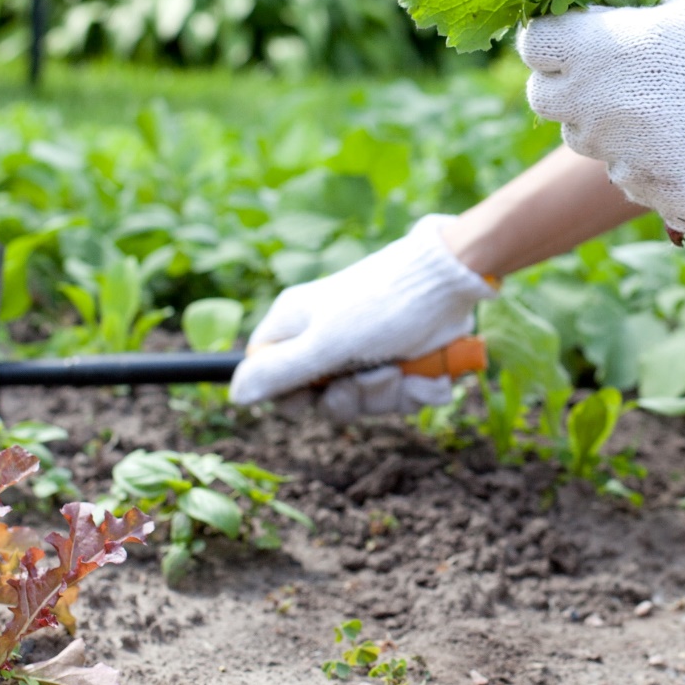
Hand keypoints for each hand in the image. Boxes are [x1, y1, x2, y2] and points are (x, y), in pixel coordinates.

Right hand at [229, 215, 496, 420]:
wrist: (449, 282)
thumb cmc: (379, 305)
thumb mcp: (324, 343)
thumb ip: (279, 373)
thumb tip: (235, 396)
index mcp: (296, 326)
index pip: (272, 378)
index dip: (292, 396)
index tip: (314, 393)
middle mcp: (328, 339)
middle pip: (323, 400)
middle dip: (354, 397)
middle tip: (370, 375)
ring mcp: (367, 350)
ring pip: (368, 402)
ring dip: (391, 393)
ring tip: (402, 365)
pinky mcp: (404, 359)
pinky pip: (404, 397)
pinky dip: (419, 388)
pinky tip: (427, 368)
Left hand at [518, 0, 684, 234]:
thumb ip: (633, 16)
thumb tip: (605, 16)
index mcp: (599, 52)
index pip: (534, 46)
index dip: (548, 41)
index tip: (565, 40)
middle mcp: (598, 109)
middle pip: (546, 103)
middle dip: (568, 90)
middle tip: (607, 81)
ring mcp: (625, 159)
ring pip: (591, 146)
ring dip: (613, 129)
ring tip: (668, 111)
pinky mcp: (656, 196)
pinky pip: (636, 180)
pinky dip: (656, 166)